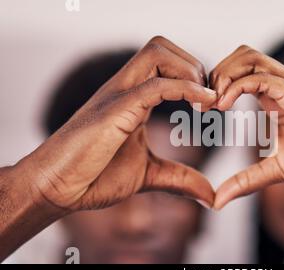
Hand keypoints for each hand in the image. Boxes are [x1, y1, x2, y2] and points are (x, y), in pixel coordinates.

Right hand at [17, 36, 216, 212]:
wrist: (57, 188)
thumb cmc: (94, 177)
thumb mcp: (148, 175)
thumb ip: (179, 179)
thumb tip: (210, 195)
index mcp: (132, 98)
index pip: (165, 62)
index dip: (194, 75)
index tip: (213, 104)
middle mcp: (125, 89)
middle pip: (161, 46)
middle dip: (194, 66)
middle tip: (209, 98)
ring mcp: (118, 96)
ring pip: (157, 53)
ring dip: (189, 72)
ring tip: (206, 103)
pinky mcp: (114, 110)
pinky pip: (154, 86)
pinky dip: (185, 89)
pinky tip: (203, 107)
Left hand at [210, 45, 283, 208]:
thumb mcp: (273, 170)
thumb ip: (244, 181)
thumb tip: (218, 201)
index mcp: (274, 97)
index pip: (239, 72)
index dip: (216, 85)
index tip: (203, 111)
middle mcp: (282, 85)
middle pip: (240, 56)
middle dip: (216, 74)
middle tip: (204, 104)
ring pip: (248, 57)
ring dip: (223, 75)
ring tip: (213, 103)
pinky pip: (258, 77)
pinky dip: (234, 87)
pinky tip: (224, 107)